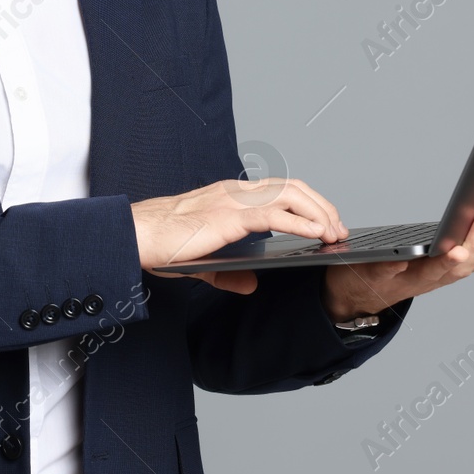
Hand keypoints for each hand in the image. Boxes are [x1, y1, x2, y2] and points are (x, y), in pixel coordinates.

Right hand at [135, 177, 345, 294]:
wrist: (135, 236)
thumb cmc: (160, 244)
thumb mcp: (202, 263)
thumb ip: (228, 273)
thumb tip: (251, 285)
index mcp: (230, 196)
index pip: (280, 190)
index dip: (308, 204)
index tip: (326, 224)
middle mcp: (235, 192)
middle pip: (293, 187)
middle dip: (322, 207)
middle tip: (339, 231)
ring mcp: (233, 201)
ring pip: (290, 195)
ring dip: (319, 213)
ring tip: (334, 234)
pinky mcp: (228, 216)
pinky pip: (273, 214)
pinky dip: (300, 223)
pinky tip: (316, 235)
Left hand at [322, 196, 473, 320]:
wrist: (356, 296)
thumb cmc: (401, 272)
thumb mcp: (440, 261)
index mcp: (449, 269)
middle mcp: (433, 277)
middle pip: (463, 264)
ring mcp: (406, 279)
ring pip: (434, 272)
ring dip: (448, 260)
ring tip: (460, 246)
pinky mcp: (378, 275)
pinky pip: (388, 271)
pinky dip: (397, 264)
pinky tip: (404, 254)